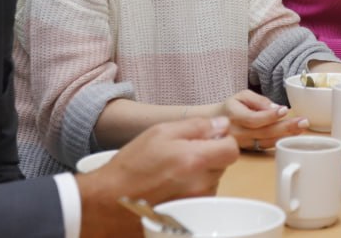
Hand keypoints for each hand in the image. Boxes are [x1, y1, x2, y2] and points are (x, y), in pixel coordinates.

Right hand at [77, 116, 238, 237]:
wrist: (108, 201)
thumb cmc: (131, 166)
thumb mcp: (160, 133)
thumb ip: (196, 126)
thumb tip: (222, 125)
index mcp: (194, 160)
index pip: (232, 149)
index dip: (222, 140)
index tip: (208, 139)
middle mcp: (199, 185)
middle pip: (222, 164)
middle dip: (209, 155)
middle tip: (182, 153)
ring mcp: (195, 203)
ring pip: (212, 181)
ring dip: (201, 173)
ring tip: (173, 171)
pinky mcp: (190, 215)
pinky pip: (202, 196)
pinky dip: (193, 188)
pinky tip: (172, 185)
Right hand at [219, 89, 307, 151]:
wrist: (214, 124)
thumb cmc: (231, 107)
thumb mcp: (241, 96)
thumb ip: (257, 100)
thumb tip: (275, 108)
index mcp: (234, 116)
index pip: (253, 119)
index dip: (269, 116)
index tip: (284, 110)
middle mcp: (238, 133)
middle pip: (264, 132)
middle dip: (286, 127)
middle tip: (304, 121)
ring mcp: (243, 145)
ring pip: (266, 142)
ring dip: (286, 135)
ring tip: (302, 128)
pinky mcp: (249, 151)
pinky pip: (266, 147)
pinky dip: (280, 141)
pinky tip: (293, 136)